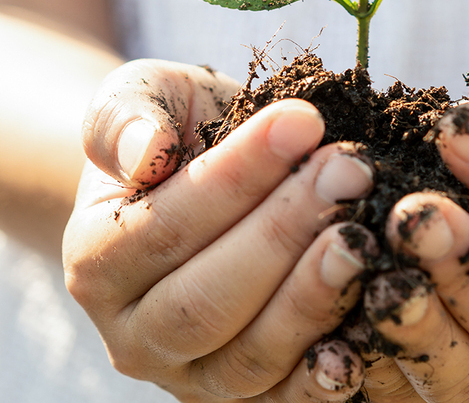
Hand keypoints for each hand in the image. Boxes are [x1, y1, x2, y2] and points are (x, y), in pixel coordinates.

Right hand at [63, 59, 376, 401]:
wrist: (202, 180)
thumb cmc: (178, 131)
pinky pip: (286, 400)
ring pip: (250, 356)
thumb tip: (143, 152)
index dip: (237, 177)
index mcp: (96, 261)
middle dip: (285, 233)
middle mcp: (134, 335)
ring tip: (365, 234)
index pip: (166, 226)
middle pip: (206, 302)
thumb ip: (125, 116)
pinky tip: (372, 320)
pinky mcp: (247, 397)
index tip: (303, 121)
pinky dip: (329, 374)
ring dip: (314, 295)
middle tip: (351, 172)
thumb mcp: (142, 96)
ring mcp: (192, 376)